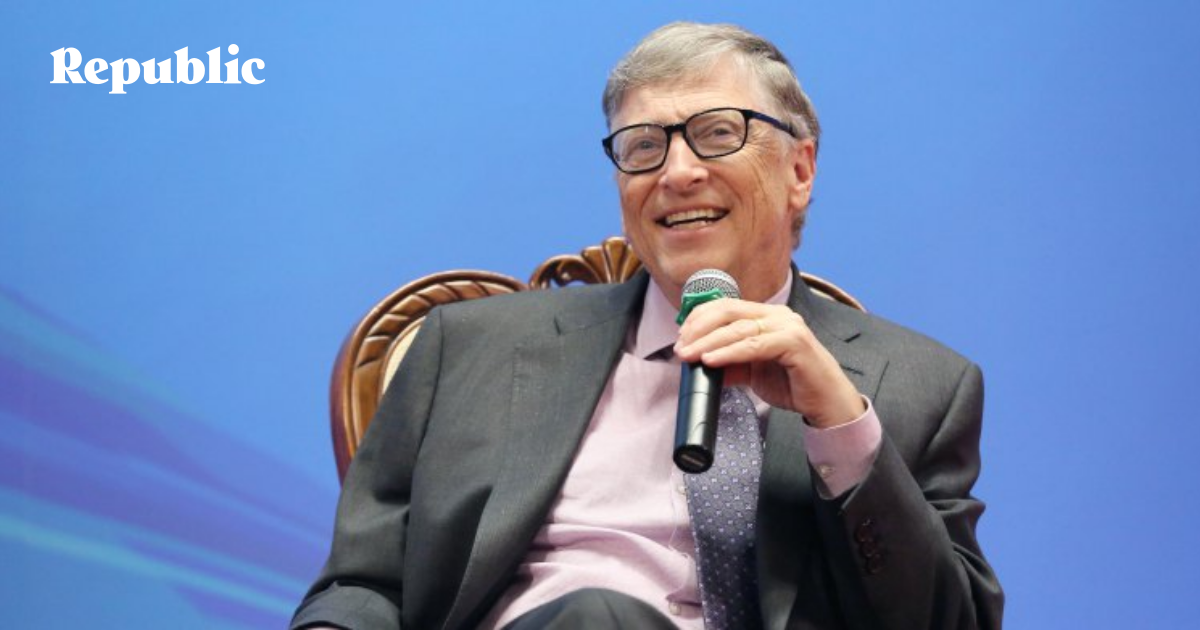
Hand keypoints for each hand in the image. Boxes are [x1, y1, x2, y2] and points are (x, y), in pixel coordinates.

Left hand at [674, 298, 864, 427]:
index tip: (681, 335)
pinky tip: (711, 360)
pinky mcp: (794, 343)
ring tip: (689, 354)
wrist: (826, 402)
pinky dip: (729, 352)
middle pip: (729, 312)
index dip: (699, 318)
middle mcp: (778, 316)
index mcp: (767, 316)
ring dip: (708, 342)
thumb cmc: (794, 384)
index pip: (726, 306)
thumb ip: (731, 364)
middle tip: (681, 346)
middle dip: (699, 328)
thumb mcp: (753, 372)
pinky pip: (754, 345)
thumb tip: (700, 363)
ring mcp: (788, 327)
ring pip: (738, 329)